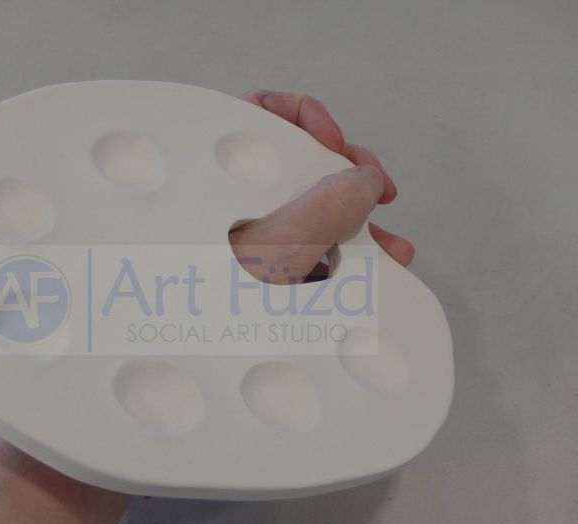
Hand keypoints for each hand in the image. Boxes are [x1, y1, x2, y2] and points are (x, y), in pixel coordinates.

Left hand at [229, 89, 414, 283]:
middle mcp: (241, 200)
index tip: (334, 142)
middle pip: (301, 163)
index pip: (258, 112)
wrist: (193, 348)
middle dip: (350, 176)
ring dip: (361, 222)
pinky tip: (381, 265)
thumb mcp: (278, 247)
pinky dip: (350, 253)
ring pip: (314, 209)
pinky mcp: (272, 269)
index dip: (303, 116)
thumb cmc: (213, 298)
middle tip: (379, 189)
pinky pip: (316, 247)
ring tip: (393, 244)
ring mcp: (257, 234)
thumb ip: (327, 207)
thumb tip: (366, 180)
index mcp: (229, 178)